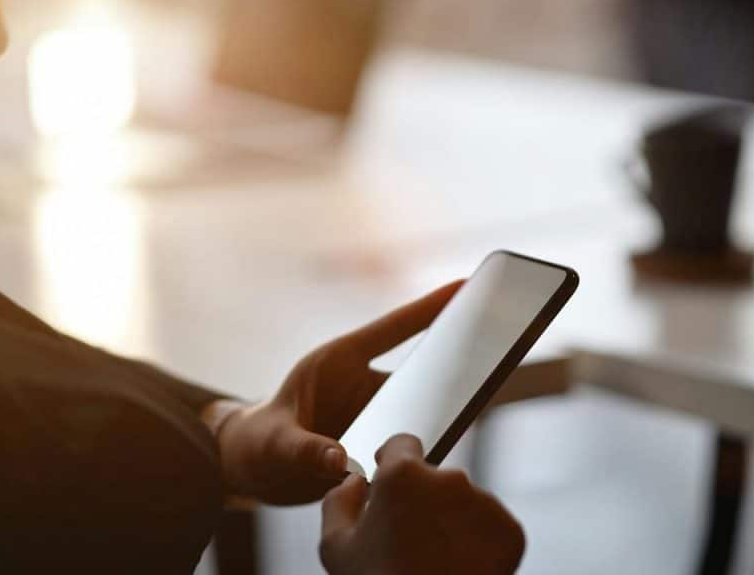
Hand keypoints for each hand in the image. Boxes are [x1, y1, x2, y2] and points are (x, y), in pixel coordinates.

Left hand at [214, 282, 461, 504]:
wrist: (254, 471)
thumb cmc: (257, 445)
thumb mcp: (273, 446)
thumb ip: (303, 451)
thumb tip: (340, 461)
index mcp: (339, 362)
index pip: (393, 328)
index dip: (431, 306)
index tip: (469, 283)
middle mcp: (364, 381)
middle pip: (421, 365)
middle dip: (459, 353)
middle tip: (499, 342)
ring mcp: (377, 410)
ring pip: (425, 405)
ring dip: (449, 406)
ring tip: (482, 398)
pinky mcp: (383, 438)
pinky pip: (416, 439)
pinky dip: (433, 443)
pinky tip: (446, 457)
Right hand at [320, 435, 525, 574]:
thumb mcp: (335, 548)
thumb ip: (340, 500)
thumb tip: (355, 481)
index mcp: (404, 475)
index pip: (403, 443)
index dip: (392, 460)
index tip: (391, 480)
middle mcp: (450, 479)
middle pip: (435, 478)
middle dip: (424, 500)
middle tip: (410, 540)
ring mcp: (484, 504)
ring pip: (464, 502)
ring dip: (451, 521)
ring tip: (435, 558)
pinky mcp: (509, 530)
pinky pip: (489, 526)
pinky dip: (477, 542)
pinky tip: (459, 565)